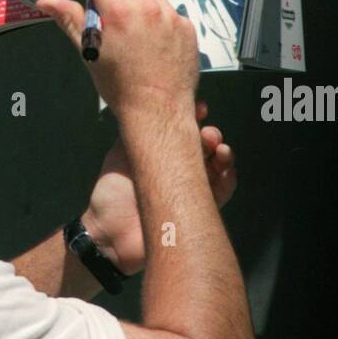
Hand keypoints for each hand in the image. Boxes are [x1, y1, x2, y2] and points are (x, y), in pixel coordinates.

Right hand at [37, 0, 198, 120]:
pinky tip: (151, 37)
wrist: (157, 111)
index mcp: (118, 12)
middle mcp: (147, 7)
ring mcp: (171, 16)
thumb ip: (69, 19)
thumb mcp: (89, 51)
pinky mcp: (187, 27)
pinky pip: (170, 8)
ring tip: (131, 20)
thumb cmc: (119, 86)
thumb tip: (45, 1)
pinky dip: (157, 14)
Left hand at [82, 109, 236, 276]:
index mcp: (163, 154)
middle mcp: (179, 169)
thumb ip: (135, 132)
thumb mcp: (120, 154)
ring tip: (219, 148)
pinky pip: (221, 192)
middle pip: (205, 147)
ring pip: (217, 166)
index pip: (185, 132)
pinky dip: (228, 179)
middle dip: (210, 135)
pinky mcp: (198, 210)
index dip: (195, 119)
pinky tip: (225, 169)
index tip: (199, 108)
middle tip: (207, 133)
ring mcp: (189, 189)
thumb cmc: (111, 196)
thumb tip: (146, 105)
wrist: (109, 234)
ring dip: (223, 154)